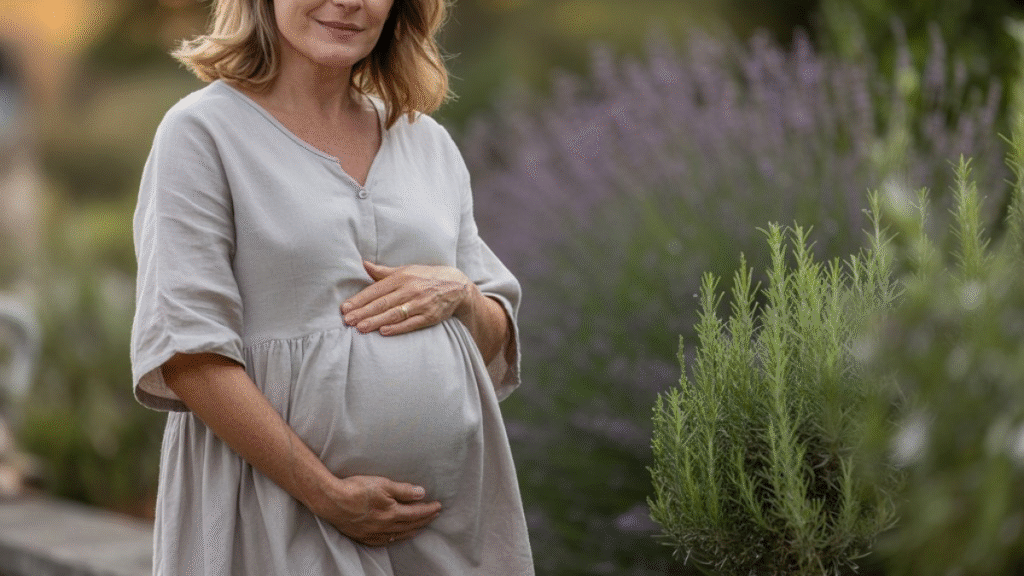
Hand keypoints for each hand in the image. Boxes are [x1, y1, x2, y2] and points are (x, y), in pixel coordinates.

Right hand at [315, 475, 441, 546]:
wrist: (331, 501)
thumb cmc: (356, 489)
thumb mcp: (383, 484)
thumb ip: (404, 490)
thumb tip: (422, 493)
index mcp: (391, 513)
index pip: (416, 513)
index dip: (429, 510)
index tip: (438, 506)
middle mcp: (384, 526)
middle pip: (410, 525)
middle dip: (424, 520)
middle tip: (434, 515)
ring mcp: (373, 533)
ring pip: (398, 535)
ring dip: (411, 530)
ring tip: (420, 527)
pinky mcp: (362, 536)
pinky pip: (383, 542)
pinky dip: (394, 539)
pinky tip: (395, 537)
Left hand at [341, 261, 473, 335]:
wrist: (456, 285)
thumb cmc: (426, 277)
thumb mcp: (406, 270)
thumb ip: (383, 272)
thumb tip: (363, 264)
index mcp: (402, 277)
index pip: (376, 290)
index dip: (360, 299)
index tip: (345, 307)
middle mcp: (410, 290)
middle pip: (382, 303)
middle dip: (363, 312)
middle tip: (347, 320)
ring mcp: (420, 304)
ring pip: (394, 314)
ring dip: (376, 321)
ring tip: (360, 328)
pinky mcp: (430, 317)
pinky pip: (411, 323)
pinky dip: (397, 328)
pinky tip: (383, 332)